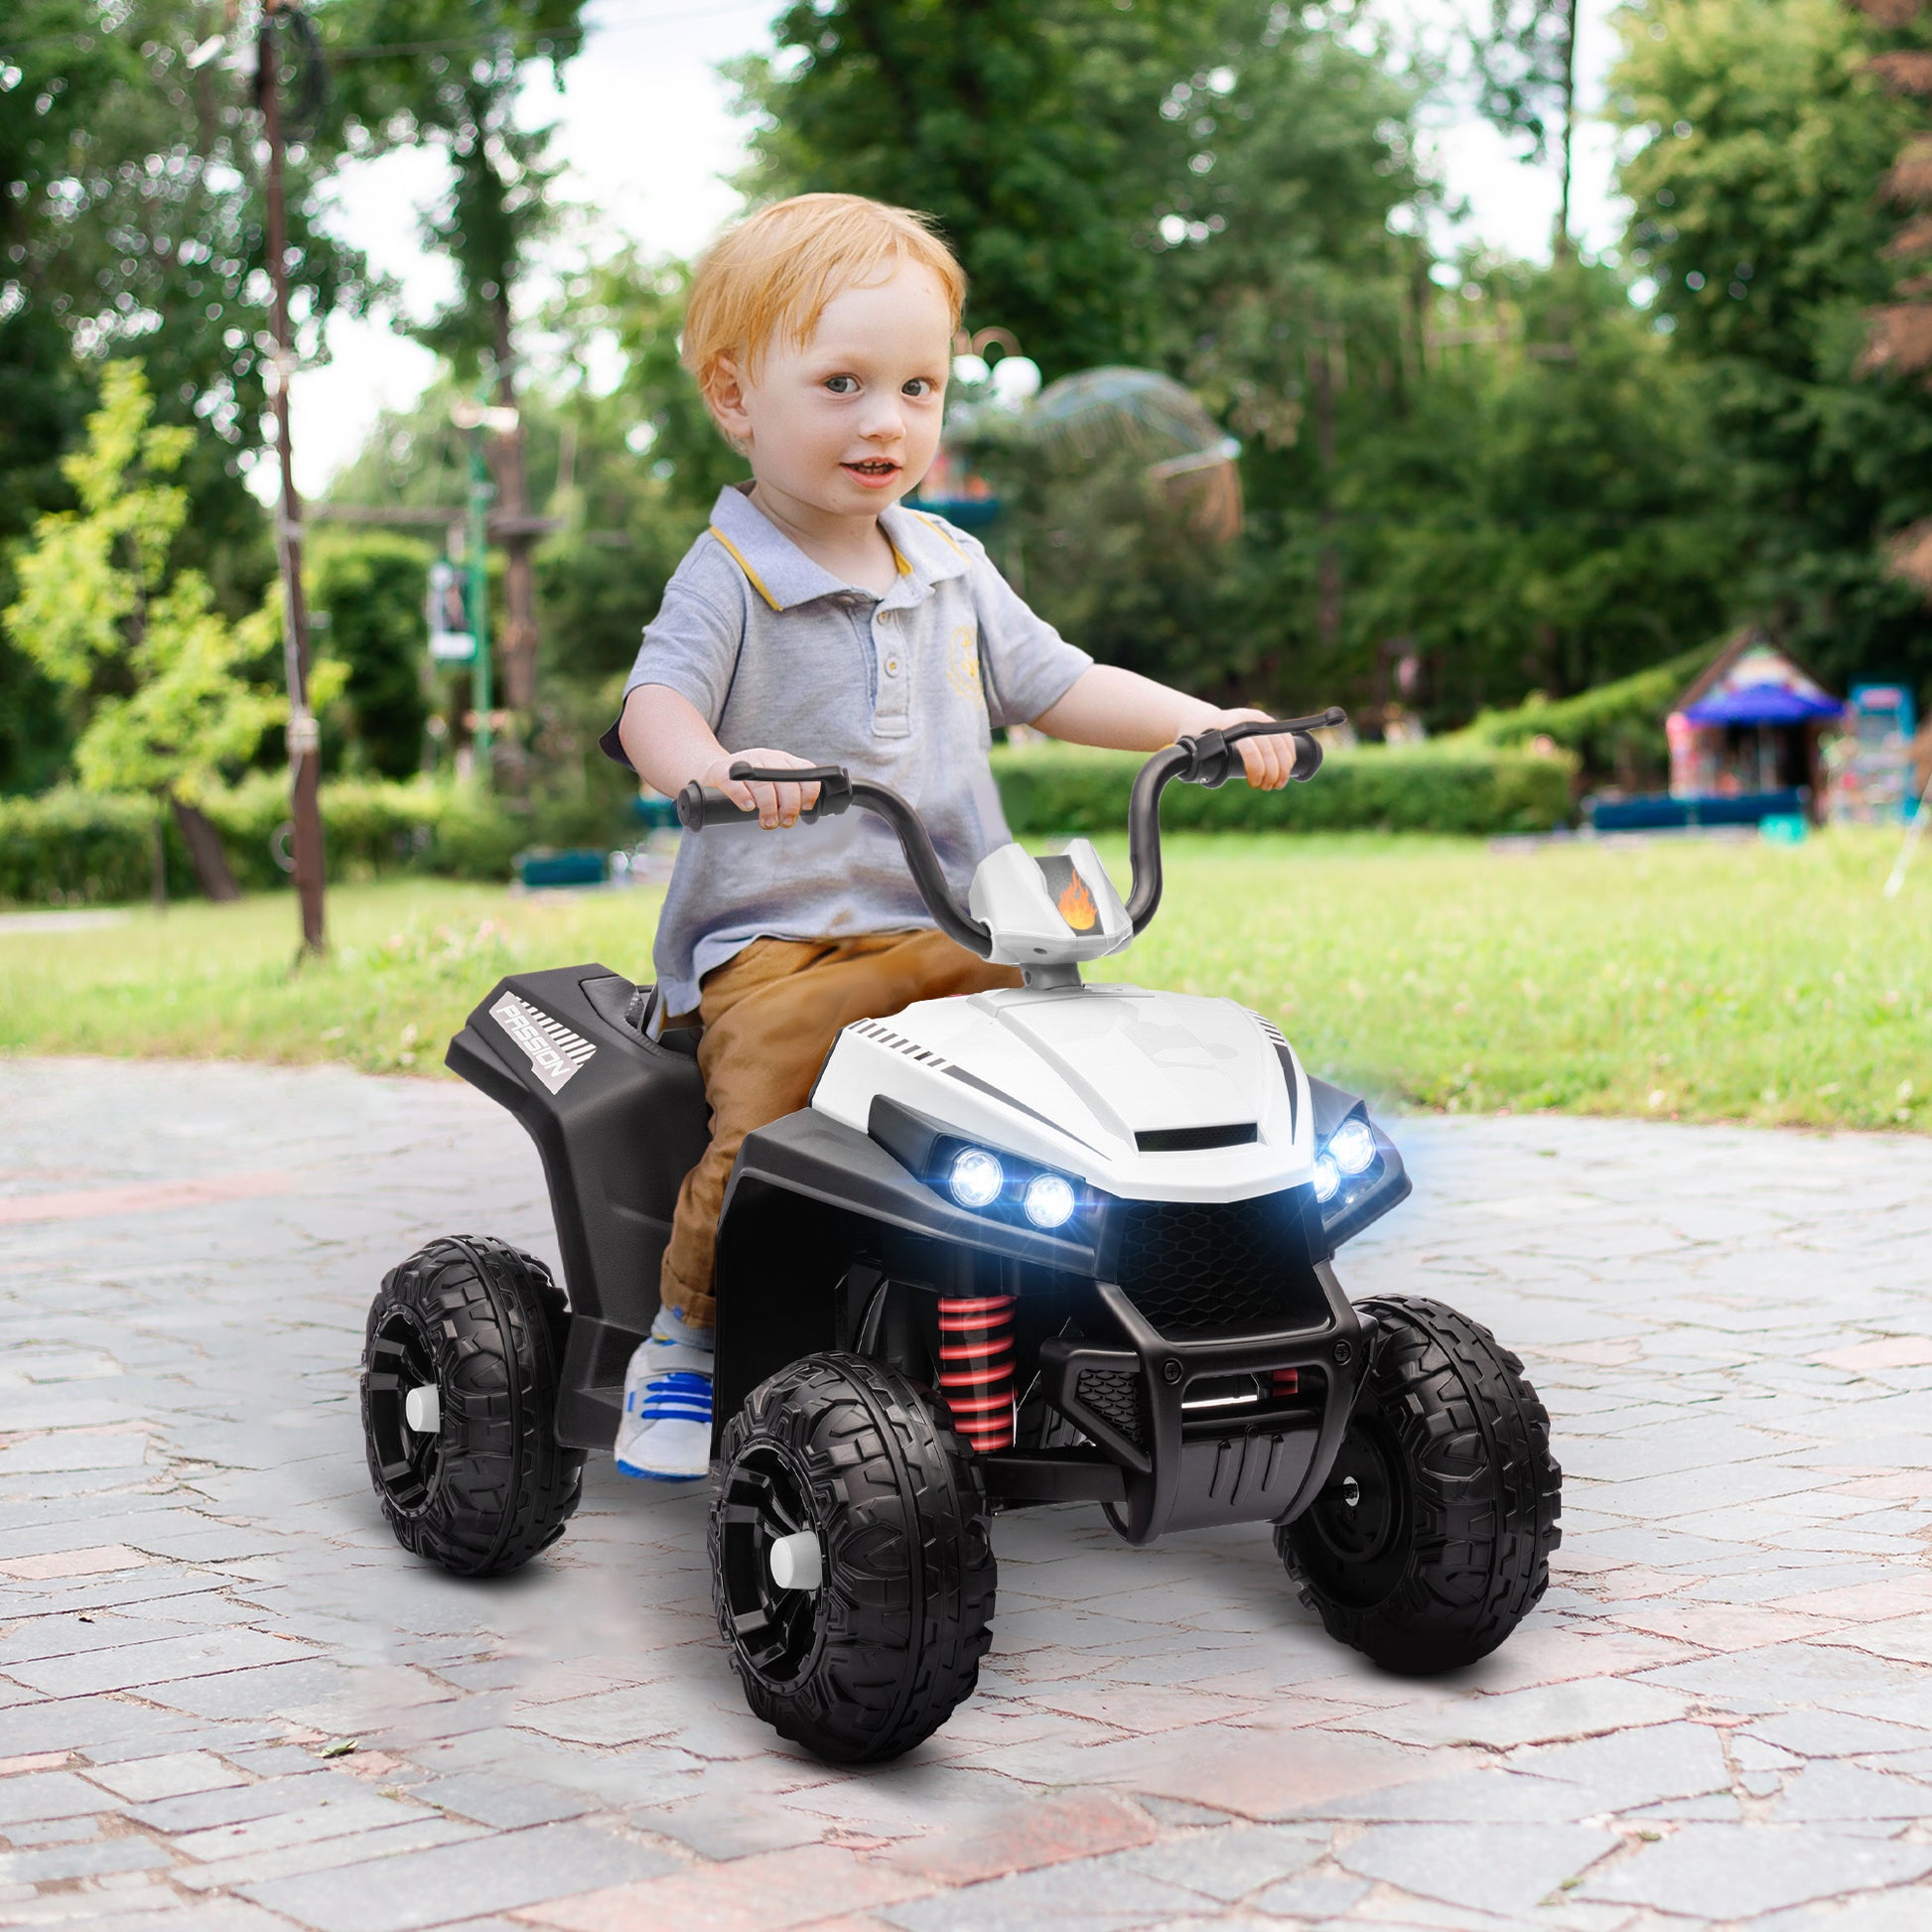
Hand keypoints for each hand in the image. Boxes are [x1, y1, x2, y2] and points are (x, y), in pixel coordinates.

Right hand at [703, 748, 821, 828]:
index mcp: (781, 760)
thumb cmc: (747, 782)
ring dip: (769, 807)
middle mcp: (765, 758)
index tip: (806, 806)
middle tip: (786, 822)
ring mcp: (744, 762)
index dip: (809, 790)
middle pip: (785, 780)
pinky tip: (748, 807)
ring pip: (763, 784)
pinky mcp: (722, 771)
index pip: (804, 770)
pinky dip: (743, 797)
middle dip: (789, 805)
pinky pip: (735, 784)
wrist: (712, 769)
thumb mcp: (772, 781)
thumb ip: (787, 793)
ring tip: (768, 822)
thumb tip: (800, 815)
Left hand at [1197, 707, 1296, 789]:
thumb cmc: (1198, 740)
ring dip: (1284, 766)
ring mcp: (1259, 718)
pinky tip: (1288, 769)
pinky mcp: (1267, 722)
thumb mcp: (1196, 750)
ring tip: (1278, 784)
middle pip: (1268, 746)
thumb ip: (1202, 762)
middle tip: (1267, 787)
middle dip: (1272, 772)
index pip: (1248, 746)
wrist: (1203, 720)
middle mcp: (1246, 718)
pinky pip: (1285, 737)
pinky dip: (1289, 755)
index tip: (1254, 784)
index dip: (1255, 768)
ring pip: (1280, 742)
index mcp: (1228, 724)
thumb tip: (1209, 778)